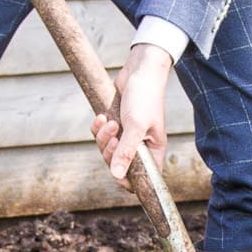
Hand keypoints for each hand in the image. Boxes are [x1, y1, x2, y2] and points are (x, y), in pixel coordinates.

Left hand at [94, 44, 172, 187]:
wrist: (139, 70)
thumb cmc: (145, 97)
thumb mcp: (136, 126)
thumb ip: (126, 152)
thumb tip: (117, 176)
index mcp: (153, 151)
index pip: (142, 178)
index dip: (128, 181)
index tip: (117, 173)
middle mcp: (140, 146)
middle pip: (118, 165)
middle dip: (110, 153)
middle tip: (113, 139)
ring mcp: (126, 135)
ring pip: (106, 150)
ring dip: (103, 138)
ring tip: (109, 122)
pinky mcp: (115, 124)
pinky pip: (100, 135)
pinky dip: (98, 127)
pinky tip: (102, 116)